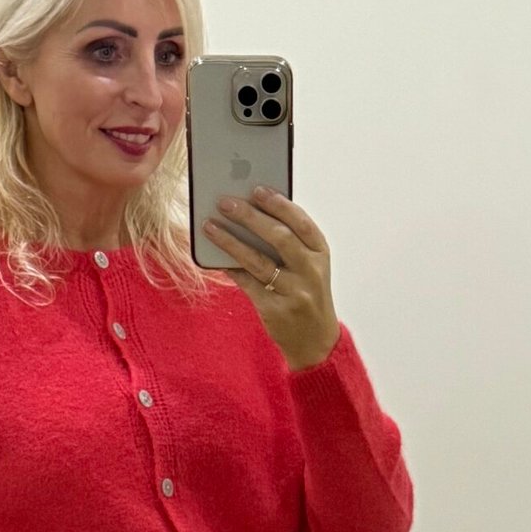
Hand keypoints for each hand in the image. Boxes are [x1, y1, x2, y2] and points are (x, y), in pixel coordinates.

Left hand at [202, 187, 341, 370]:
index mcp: (320, 254)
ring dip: (230, 241)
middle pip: (278, 237)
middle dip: (250, 217)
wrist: (316, 342)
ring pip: (257, 261)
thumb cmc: (307, 294)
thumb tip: (251, 212)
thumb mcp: (309, 266)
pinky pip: (247, 283)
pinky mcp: (274, 310)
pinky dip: (230, 268)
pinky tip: (215, 257)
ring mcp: (294, 292)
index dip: (279, 204)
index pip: (301, 222)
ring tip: (210, 226)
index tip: (256, 189)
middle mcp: (310, 271)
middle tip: (225, 202)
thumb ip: (290, 242)